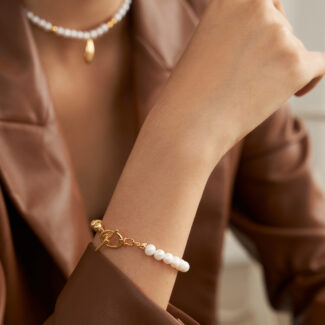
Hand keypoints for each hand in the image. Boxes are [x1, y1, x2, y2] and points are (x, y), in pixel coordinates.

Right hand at [150, 0, 324, 164]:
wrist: (188, 124)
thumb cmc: (192, 92)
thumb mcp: (208, 44)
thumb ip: (238, 30)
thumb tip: (275, 36)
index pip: (263, 4)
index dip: (261, 23)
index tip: (256, 43)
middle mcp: (257, 8)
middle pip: (279, 24)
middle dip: (269, 45)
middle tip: (247, 74)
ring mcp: (279, 36)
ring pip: (292, 49)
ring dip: (279, 67)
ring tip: (249, 92)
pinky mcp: (295, 65)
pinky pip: (317, 66)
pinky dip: (307, 79)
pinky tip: (294, 92)